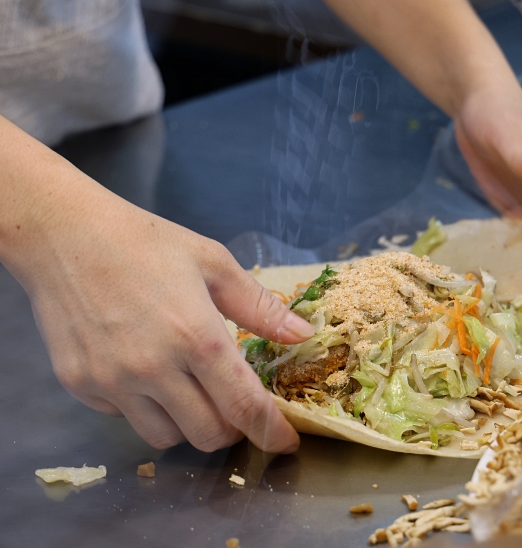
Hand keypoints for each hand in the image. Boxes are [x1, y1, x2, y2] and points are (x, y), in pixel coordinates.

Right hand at [1, 128, 313, 452]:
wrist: (65, 235)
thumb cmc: (145, 242)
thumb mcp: (213, 263)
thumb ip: (259, 306)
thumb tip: (301, 334)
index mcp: (196, 337)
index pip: (243, 406)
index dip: (270, 431)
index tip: (286, 442)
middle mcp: (154, 369)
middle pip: (207, 434)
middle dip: (231, 427)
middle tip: (233, 402)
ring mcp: (113, 382)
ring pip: (165, 437)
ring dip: (187, 422)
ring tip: (188, 385)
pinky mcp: (81, 386)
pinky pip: (124, 417)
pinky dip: (144, 406)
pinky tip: (144, 369)